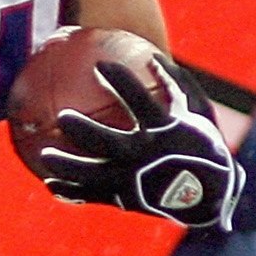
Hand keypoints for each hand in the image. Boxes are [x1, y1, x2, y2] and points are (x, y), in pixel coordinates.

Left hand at [31, 57, 245, 230]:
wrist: (211, 194)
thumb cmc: (202, 146)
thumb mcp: (196, 113)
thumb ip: (174, 85)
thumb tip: (153, 56)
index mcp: (163, 130)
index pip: (138, 100)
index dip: (120, 80)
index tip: (99, 64)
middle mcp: (144, 154)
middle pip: (107, 142)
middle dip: (84, 130)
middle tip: (62, 118)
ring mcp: (134, 179)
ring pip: (94, 173)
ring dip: (68, 166)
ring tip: (44, 157)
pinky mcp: (126, 199)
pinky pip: (94, 195)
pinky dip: (71, 192)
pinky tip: (49, 185)